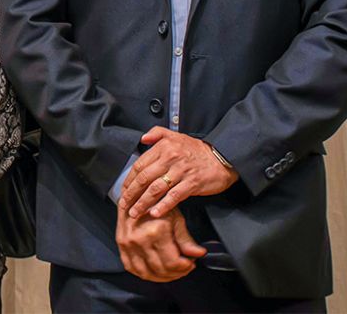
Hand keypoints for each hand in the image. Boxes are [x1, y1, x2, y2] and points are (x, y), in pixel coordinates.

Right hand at [116, 203, 204, 281]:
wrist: (134, 194)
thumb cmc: (155, 203)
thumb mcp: (175, 217)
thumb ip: (186, 239)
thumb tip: (198, 253)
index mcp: (154, 231)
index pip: (172, 262)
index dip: (185, 266)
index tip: (191, 262)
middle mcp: (139, 239)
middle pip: (161, 270)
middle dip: (177, 272)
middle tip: (184, 266)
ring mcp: (127, 244)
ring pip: (147, 273)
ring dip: (162, 276)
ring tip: (172, 270)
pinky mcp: (121, 246)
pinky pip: (133, 268)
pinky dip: (145, 273)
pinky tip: (155, 269)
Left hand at [120, 128, 237, 218]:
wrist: (223, 157)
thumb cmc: (197, 150)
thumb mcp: (176, 135)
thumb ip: (157, 133)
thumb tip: (142, 138)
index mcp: (163, 147)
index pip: (140, 165)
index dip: (129, 179)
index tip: (123, 190)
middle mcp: (170, 158)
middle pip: (144, 178)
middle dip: (131, 193)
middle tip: (124, 205)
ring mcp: (181, 171)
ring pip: (156, 189)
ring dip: (143, 202)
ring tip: (134, 213)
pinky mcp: (192, 183)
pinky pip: (174, 196)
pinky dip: (163, 206)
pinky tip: (154, 213)